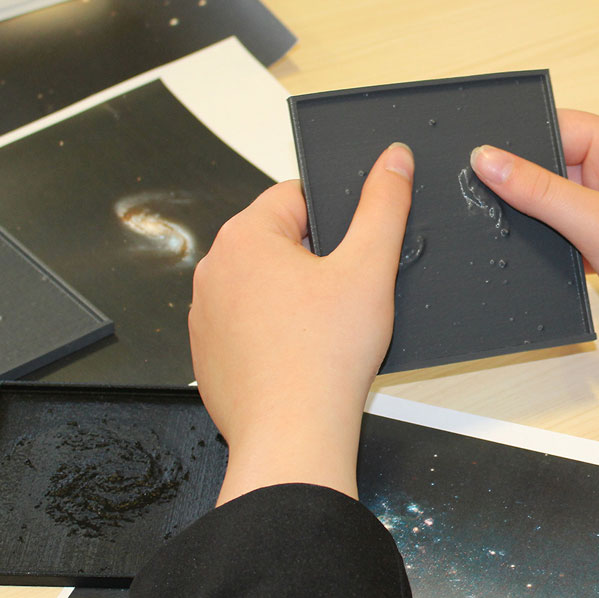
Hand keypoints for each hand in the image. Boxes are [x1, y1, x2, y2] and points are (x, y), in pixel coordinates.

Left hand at [189, 143, 413, 504]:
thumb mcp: (371, 268)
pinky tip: (305, 357)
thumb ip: (384, 205)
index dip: (337, 222)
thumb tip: (392, 161)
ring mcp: (205, 315)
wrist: (293, 436)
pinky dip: (278, 336)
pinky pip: (251, 327)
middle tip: (347, 298)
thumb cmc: (324, 359)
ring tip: (327, 332)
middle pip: (281, 242)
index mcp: (245, 237)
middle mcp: (214, 270)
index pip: (297, 196)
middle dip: (318, 263)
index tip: (355, 253)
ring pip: (267, 287)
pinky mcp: (210, 354)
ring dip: (297, 300)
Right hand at [470, 110, 598, 379]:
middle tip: (484, 206)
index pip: (558, 126)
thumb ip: (541, 192)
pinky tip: (541, 265)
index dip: (517, 141)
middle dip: (524, 188)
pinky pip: (575, 237)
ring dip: (542, 223)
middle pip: (555, 167)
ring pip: (562, 207)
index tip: (475, 161)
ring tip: (513, 238)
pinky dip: (558, 250)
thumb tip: (489, 159)